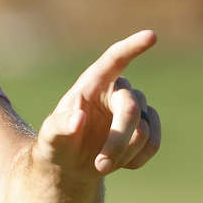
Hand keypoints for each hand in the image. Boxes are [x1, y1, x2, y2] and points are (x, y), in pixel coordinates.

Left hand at [34, 30, 162, 175]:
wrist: (71, 165)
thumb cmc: (57, 144)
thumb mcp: (49, 138)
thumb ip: (59, 127)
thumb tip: (79, 118)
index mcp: (93, 83)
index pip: (115, 59)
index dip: (132, 47)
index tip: (151, 36)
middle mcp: (117, 91)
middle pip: (131, 108)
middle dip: (118, 139)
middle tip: (100, 166)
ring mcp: (136, 110)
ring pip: (144, 130)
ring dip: (123, 154)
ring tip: (101, 165)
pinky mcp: (147, 128)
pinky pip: (154, 143)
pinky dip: (138, 159)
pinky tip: (120, 165)